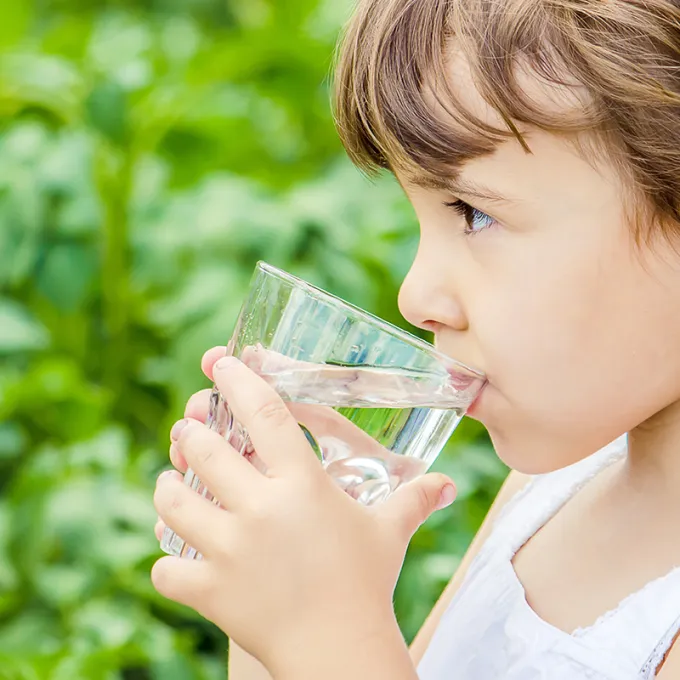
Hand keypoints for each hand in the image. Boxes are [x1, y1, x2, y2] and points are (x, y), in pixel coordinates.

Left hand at [152, 348, 455, 674]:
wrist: (342, 652)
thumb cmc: (366, 584)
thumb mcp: (388, 532)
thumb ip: (414, 499)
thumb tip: (448, 485)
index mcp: (302, 484)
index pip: (262, 413)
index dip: (238, 380)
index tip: (220, 363)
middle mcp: (260, 508)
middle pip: (203, 449)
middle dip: (190, 432)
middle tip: (190, 429)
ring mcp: (229, 549)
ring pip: (173, 500)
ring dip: (167, 487)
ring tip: (171, 483)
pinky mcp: (210, 590)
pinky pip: (167, 568)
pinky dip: (167, 562)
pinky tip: (177, 556)